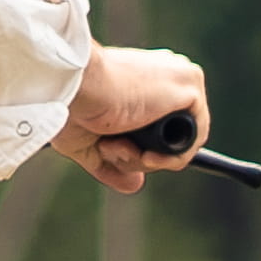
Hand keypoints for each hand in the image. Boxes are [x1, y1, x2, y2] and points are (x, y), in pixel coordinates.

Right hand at [50, 43, 214, 195]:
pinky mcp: (190, 89)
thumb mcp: (87, 142)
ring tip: (116, 145)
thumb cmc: (69, 104)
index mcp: (145, 78)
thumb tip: (134, 186)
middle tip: (108, 146)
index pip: (157, 122)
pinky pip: (189, 145)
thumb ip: (111, 163)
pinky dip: (165, 160)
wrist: (70, 86)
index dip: (134, 147)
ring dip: (143, 159)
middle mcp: (167, 74)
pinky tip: (143, 153)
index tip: (108, 147)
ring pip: (177, 144)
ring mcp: (181, 80)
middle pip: (167, 137)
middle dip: (136, 155)